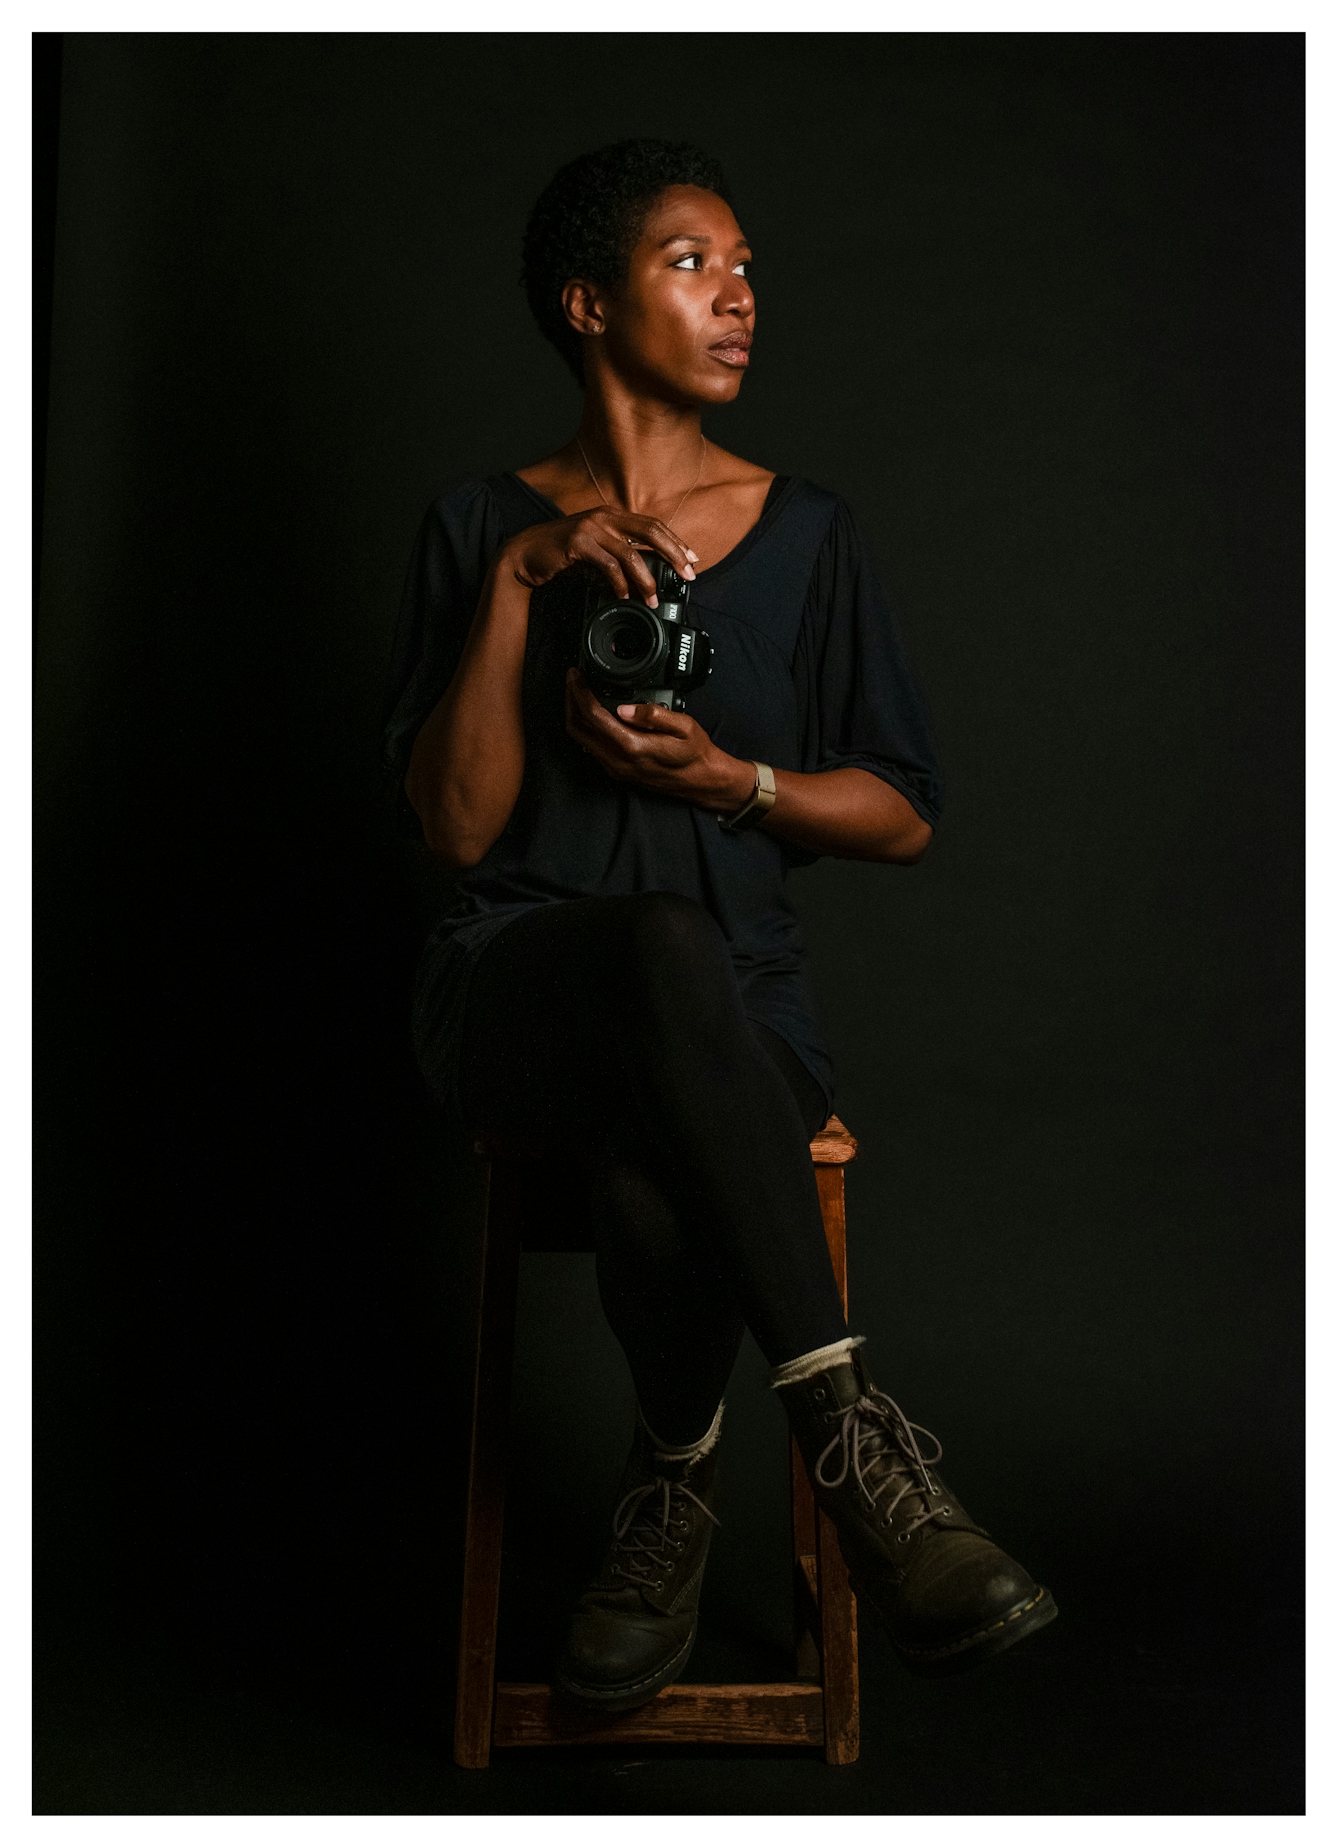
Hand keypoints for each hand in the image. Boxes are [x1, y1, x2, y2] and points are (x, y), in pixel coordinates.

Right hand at [500, 508, 697, 605]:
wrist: (526, 553)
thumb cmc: (562, 552)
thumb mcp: (596, 546)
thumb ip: (619, 549)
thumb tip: (648, 567)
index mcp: (612, 515)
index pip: (653, 525)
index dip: (675, 542)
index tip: (692, 560)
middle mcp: (604, 516)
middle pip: (650, 532)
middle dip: (673, 554)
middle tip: (687, 576)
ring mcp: (591, 528)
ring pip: (631, 554)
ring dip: (646, 580)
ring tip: (651, 598)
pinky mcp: (577, 543)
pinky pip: (608, 565)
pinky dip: (619, 583)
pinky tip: (622, 595)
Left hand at [564, 670, 755, 811]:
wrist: (700, 781)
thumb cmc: (694, 754)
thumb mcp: (684, 727)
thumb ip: (654, 715)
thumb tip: (625, 708)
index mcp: (632, 746)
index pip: (593, 715)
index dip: (580, 692)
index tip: (576, 675)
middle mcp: (618, 761)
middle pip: (577, 728)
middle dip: (570, 700)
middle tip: (572, 680)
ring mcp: (615, 768)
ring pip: (580, 739)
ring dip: (575, 714)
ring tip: (579, 692)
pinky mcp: (616, 771)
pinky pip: (590, 747)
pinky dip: (585, 727)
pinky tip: (592, 713)